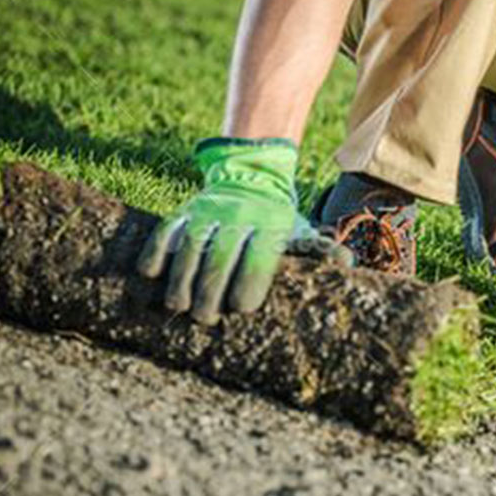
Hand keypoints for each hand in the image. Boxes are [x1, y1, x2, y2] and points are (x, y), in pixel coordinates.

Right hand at [138, 138, 307, 323]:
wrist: (252, 176)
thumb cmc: (279, 221)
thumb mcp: (302, 231)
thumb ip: (320, 249)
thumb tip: (346, 263)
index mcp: (271, 225)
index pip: (259, 256)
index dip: (248, 282)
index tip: (240, 309)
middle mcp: (239, 216)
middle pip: (222, 254)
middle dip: (210, 288)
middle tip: (204, 318)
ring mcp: (209, 211)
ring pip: (191, 244)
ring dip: (181, 276)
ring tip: (177, 306)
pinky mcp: (186, 210)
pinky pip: (167, 228)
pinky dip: (156, 249)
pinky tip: (149, 274)